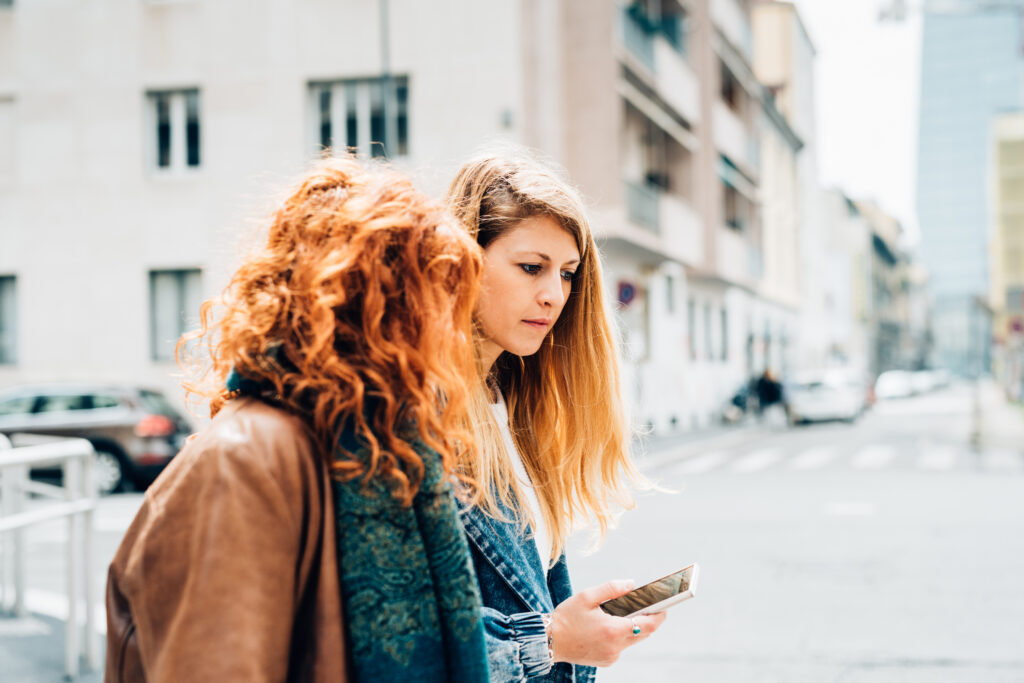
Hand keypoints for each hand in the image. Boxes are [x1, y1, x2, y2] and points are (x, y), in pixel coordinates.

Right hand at [548, 580, 667, 666]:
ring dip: (633, 627)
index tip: (665, 606)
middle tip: (649, 606)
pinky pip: (621, 647)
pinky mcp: (606, 661)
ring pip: (632, 641)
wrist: (550, 641)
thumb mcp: (587, 596)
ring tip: (627, 613)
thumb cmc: (567, 617)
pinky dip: (621, 636)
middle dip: (648, 620)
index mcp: (613, 630)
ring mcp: (611, 656)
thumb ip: (612, 588)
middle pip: (643, 633)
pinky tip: (610, 626)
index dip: (659, 616)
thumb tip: (632, 584)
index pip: (648, 624)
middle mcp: (615, 646)